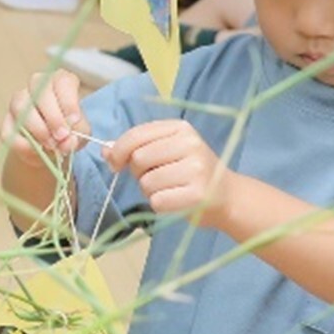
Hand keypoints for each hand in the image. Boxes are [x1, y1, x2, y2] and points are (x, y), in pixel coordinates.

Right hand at [1, 69, 88, 165]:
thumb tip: (67, 141)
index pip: (62, 81)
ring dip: (38, 128)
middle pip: (41, 92)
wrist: (48, 148)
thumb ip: (78, 134)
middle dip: (53, 117)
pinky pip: (10, 130)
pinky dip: (24, 144)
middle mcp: (37, 86)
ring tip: (50, 144)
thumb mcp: (81, 133)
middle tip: (62, 136)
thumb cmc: (68, 132)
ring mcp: (19, 101)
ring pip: (22, 107)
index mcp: (60, 82)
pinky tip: (35, 150)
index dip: (68, 101)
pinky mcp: (7, 121)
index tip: (74, 120)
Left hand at [105, 119, 236, 222]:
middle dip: (138, 173)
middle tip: (155, 178)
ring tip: (169, 189)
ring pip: (146, 182)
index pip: (136, 135)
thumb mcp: (167, 151)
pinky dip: (159, 204)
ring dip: (149, 191)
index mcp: (181, 128)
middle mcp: (190, 144)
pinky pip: (157, 201)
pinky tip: (175, 201)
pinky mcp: (197, 195)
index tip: (115, 163)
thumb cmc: (191, 172)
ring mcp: (195, 169)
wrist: (228, 196)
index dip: (118, 150)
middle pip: (138, 158)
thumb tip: (105, 149)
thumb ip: (137, 147)